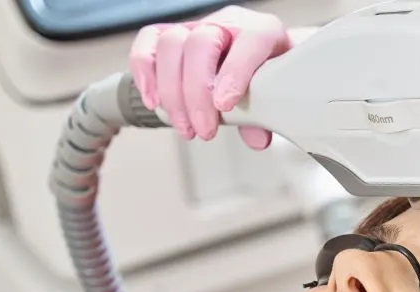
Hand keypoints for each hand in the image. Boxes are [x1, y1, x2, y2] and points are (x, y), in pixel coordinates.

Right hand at [129, 6, 291, 148]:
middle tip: (204, 130)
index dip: (234, 74)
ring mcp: (194, 27)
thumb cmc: (264, 73)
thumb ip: (264, 114)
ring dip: (172, 92)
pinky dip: (144, 73)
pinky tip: (154, 102)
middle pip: (201, 44)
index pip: (249, 41)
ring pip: (171, 45)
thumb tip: (256, 138)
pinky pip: (147, 43)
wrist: (257, 59)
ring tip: (184, 126)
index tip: (224, 105)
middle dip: (197, 94)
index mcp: (260, 31)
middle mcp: (225, 24)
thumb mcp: (275, 92)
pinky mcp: (169, 35)